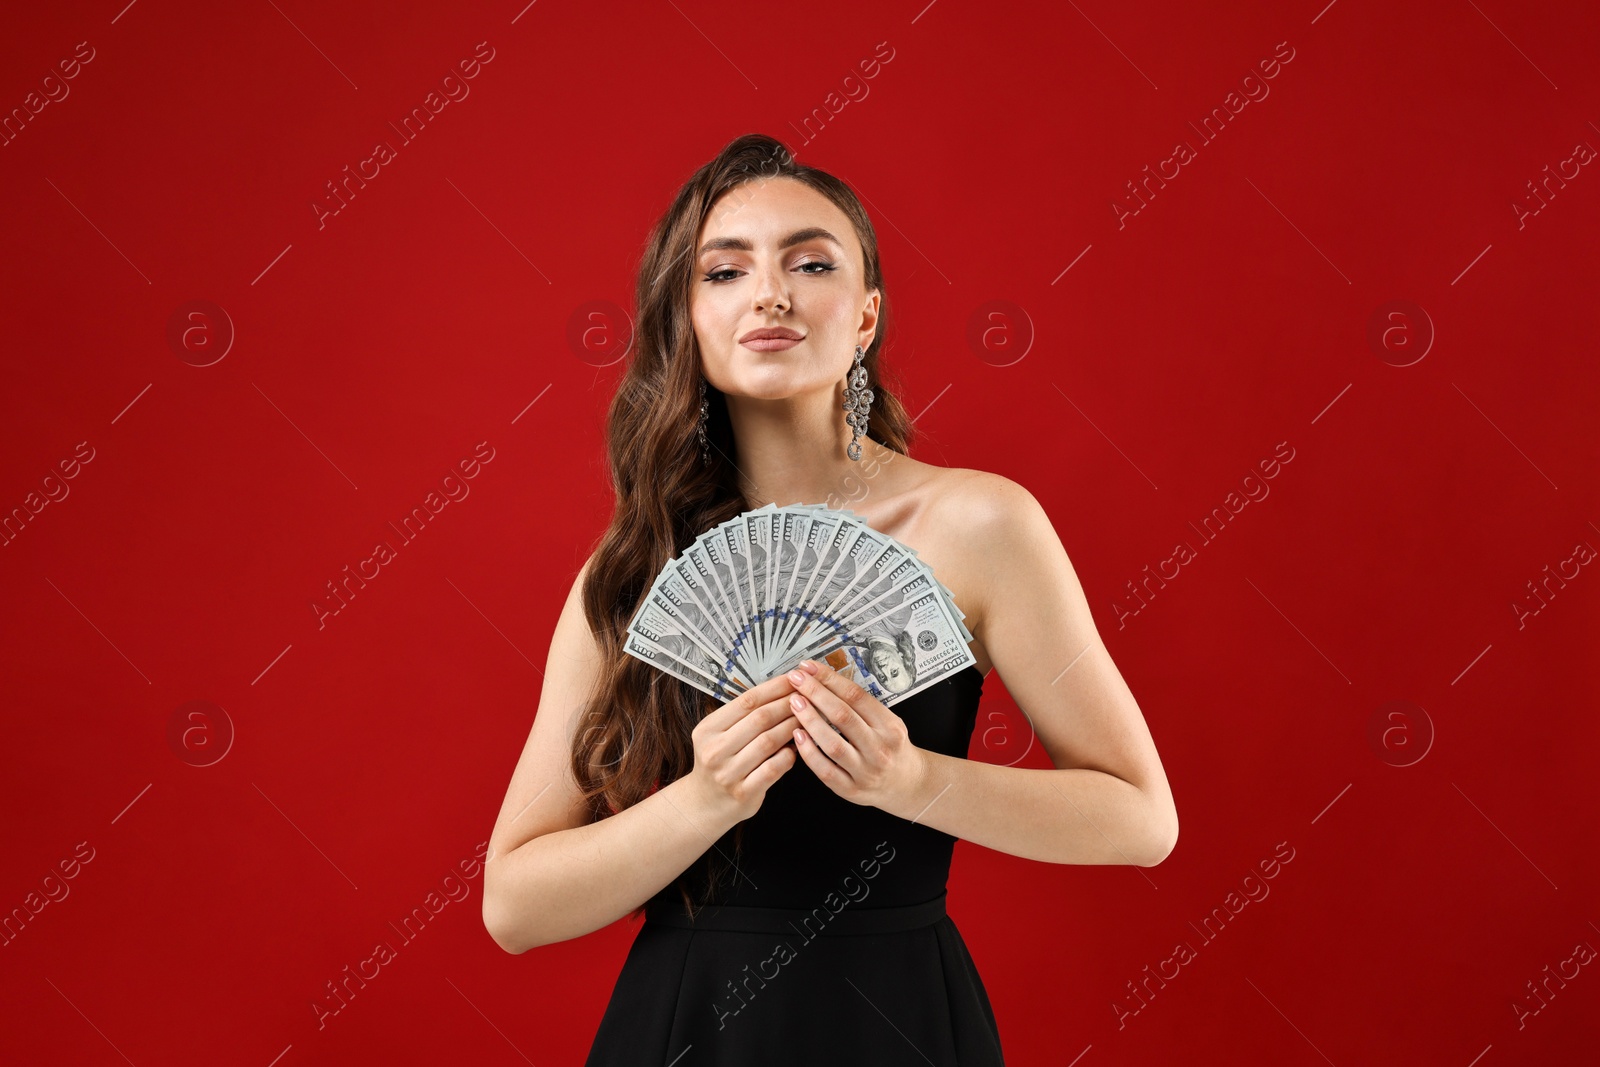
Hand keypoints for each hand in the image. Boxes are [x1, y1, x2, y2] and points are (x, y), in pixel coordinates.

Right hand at [685, 672, 802, 823]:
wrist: (704, 803)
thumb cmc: (720, 762)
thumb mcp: (718, 735)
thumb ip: (743, 717)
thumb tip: (782, 690)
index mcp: (708, 729)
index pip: (746, 700)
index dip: (774, 688)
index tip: (794, 679)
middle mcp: (715, 750)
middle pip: (759, 718)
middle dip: (787, 704)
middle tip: (808, 695)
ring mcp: (728, 773)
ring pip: (768, 742)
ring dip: (792, 727)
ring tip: (808, 719)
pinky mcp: (743, 792)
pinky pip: (773, 768)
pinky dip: (788, 755)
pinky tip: (797, 748)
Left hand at [783, 658, 931, 811]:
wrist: (906, 784)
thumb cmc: (891, 748)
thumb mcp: (888, 722)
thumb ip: (862, 706)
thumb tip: (825, 680)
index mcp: (889, 726)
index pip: (856, 696)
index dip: (829, 679)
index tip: (809, 668)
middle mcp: (879, 748)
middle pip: (843, 716)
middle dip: (815, 693)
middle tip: (796, 680)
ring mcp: (865, 771)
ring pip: (832, 744)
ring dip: (810, 720)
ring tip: (794, 703)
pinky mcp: (850, 789)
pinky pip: (825, 770)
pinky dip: (809, 751)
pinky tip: (797, 735)